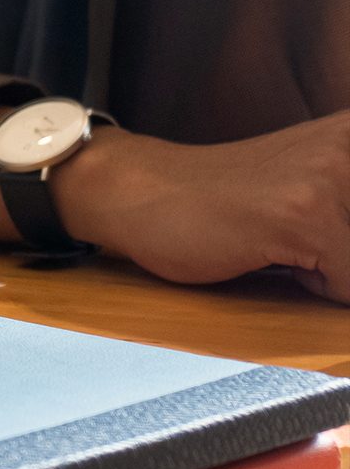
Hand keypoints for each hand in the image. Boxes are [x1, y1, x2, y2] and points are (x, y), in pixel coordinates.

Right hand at [51, 113, 349, 302]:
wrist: (139, 192)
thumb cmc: (219, 200)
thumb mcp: (309, 188)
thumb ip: (346, 212)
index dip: (349, 252)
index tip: (326, 240)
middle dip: (344, 258)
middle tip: (302, 245)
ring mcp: (333, 178)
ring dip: (337, 274)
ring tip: (289, 246)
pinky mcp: (306, 215)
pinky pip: (348, 285)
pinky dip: (319, 290)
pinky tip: (273, 256)